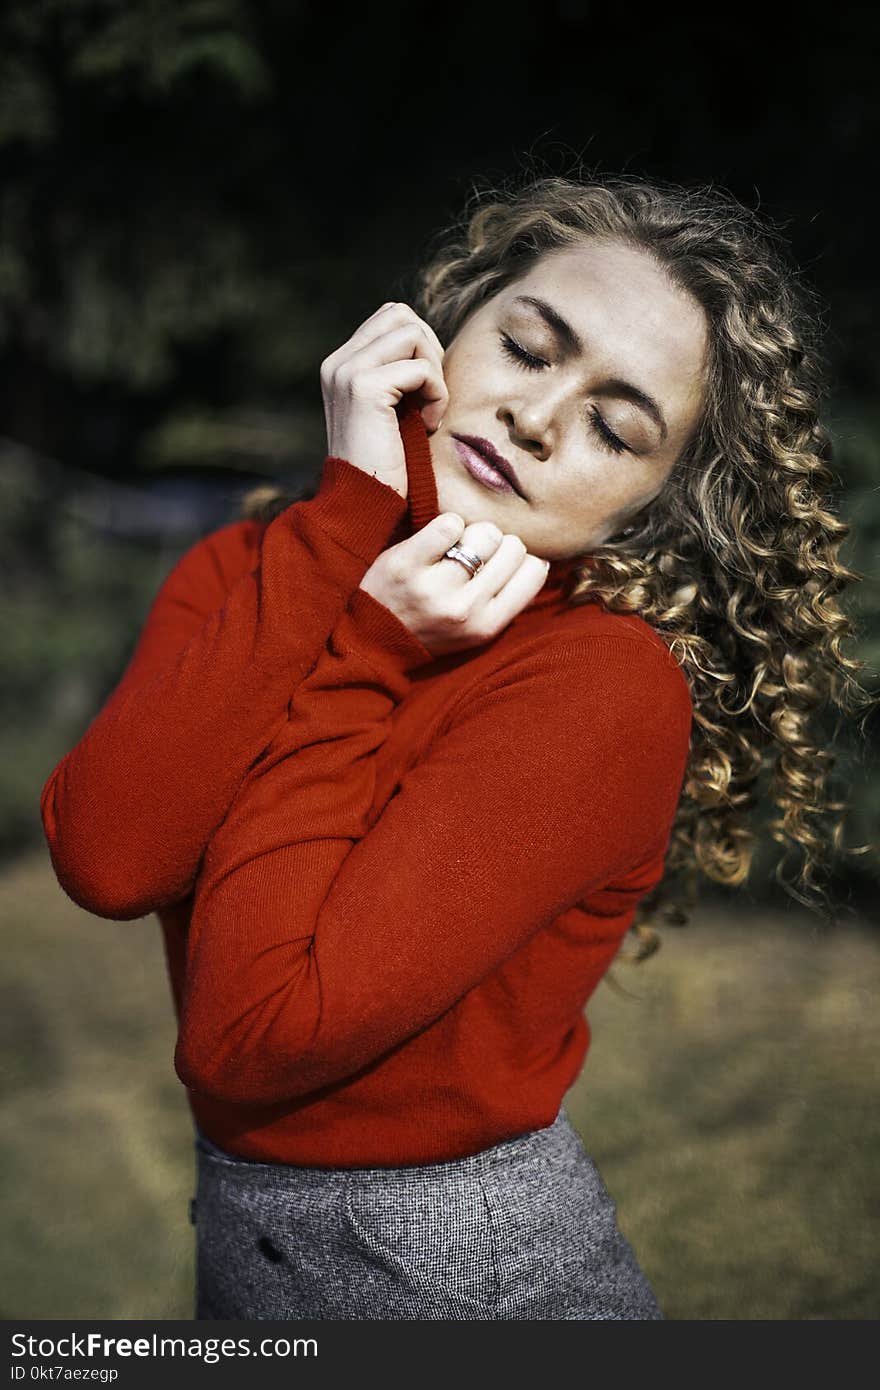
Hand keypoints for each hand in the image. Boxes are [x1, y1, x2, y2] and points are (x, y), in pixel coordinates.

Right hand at [320, 302, 447, 500]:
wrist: (365, 505)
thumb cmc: (388, 466)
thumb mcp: (392, 412)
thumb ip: (398, 375)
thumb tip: (429, 344)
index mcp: (341, 365)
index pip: (390, 318)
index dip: (420, 347)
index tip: (423, 393)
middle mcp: (338, 362)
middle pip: (400, 315)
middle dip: (429, 351)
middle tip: (430, 397)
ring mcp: (346, 372)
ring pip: (412, 332)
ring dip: (434, 371)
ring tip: (429, 411)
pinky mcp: (363, 388)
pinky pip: (420, 368)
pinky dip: (436, 394)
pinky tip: (429, 425)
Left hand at [359, 513, 550, 656]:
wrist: (372, 639)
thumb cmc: (432, 626)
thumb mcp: (476, 629)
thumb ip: (506, 600)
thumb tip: (538, 560)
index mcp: (488, 626)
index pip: (534, 571)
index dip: (521, 559)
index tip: (501, 563)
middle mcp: (465, 609)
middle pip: (512, 546)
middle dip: (497, 544)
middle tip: (474, 555)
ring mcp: (435, 587)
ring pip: (485, 532)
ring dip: (472, 532)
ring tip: (454, 548)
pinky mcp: (407, 564)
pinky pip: (449, 523)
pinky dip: (446, 524)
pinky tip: (436, 540)